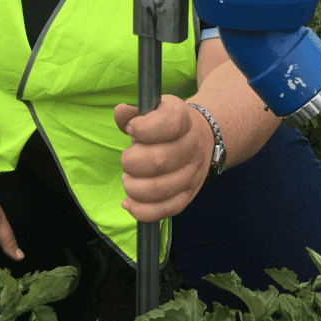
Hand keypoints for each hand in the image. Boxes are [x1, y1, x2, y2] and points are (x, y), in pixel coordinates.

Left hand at [114, 94, 214, 221]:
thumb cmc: (168, 124)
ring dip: (134, 188)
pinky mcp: (188, 196)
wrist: (200, 137)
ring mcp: (193, 174)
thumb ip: (133, 113)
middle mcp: (193, 147)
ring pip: (161, 190)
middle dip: (132, 162)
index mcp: (184, 121)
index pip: (169, 124)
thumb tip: (120, 112)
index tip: (131, 128)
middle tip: (126, 158)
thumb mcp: (154, 110)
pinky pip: (165, 210)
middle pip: (160, 161)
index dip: (144, 128)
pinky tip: (128, 202)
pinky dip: (142, 211)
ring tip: (127, 178)